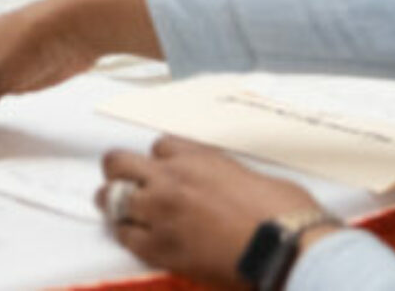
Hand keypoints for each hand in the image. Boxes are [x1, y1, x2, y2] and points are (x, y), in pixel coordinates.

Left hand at [98, 138, 322, 289]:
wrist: (283, 248)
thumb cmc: (283, 211)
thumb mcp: (252, 176)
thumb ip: (226, 175)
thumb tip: (230, 187)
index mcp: (198, 156)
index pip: (159, 146)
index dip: (161, 160)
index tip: (168, 172)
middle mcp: (171, 178)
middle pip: (119, 162)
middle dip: (119, 171)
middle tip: (124, 184)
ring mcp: (159, 212)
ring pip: (111, 197)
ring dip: (113, 202)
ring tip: (118, 210)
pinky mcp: (158, 248)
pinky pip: (123, 236)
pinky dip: (126, 235)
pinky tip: (135, 238)